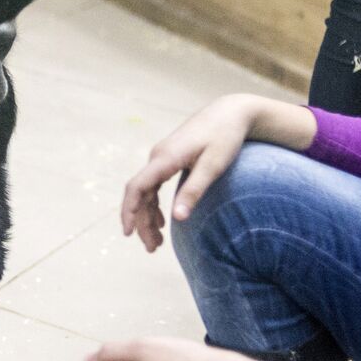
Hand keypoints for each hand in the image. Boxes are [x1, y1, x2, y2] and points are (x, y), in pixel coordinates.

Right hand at [121, 95, 257, 251]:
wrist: (232, 111)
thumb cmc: (225, 137)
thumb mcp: (213, 166)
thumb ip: (194, 191)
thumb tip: (177, 218)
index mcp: (165, 157)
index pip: (137, 187)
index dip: (129, 211)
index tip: (128, 233)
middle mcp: (158, 156)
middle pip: (140, 194)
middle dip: (141, 222)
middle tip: (152, 249)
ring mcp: (162, 156)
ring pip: (146, 191)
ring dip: (148, 216)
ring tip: (155, 242)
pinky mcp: (169, 158)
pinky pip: (154, 185)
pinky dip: (155, 205)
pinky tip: (161, 221)